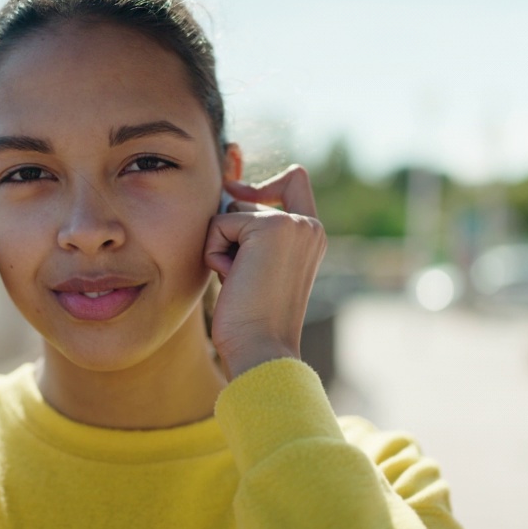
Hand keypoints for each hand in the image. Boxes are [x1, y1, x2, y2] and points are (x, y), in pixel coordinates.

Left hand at [203, 165, 325, 379]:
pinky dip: (215, 254)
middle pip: (245, 202)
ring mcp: (292, 224)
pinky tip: (233, 280)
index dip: (262, 182)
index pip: (294, 180)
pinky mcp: (270, 228)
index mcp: (312, 236)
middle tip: (244, 280)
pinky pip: (218, 224)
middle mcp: (309, 225)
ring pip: (229, 213)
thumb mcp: (257, 267)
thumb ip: (253, 234)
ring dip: (221, 249)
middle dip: (229, 239)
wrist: (260, 348)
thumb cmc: (251, 319)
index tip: (235, 191)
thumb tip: (229, 192)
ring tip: (240, 282)